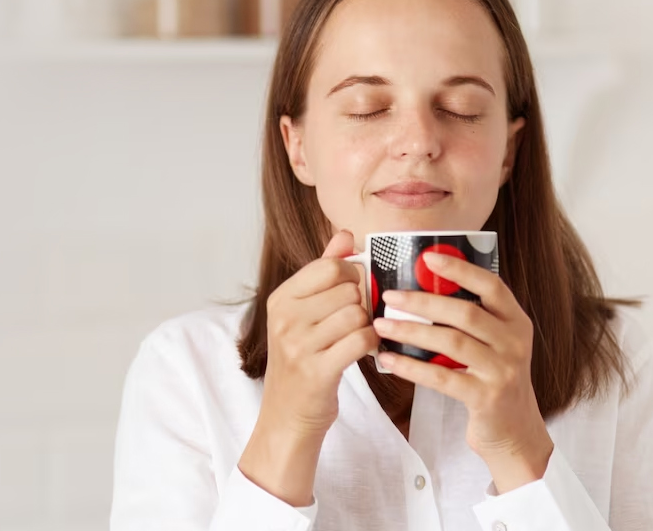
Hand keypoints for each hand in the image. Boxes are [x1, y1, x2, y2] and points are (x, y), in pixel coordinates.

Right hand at [239, 229, 378, 506]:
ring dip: (367, 326)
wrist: (287, 418)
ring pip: (357, 314)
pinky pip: (361, 340)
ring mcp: (299, 345)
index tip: (353, 292)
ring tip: (357, 338)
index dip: (352, 276)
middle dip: (362, 304)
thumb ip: (323, 271)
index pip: (329, 266)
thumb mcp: (303, 314)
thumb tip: (345, 234)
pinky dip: (371, 344)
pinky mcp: (318, 370)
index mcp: (281, 298)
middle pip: (347, 289)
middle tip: (357, 322)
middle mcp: (285, 318)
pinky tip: (365, 352)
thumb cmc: (301, 361)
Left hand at [373, 250, 553, 492]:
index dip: (461, 269)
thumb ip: (471, 319)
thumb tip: (422, 287)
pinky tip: (388, 360)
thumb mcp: (494, 344)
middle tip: (389, 296)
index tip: (427, 257)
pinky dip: (411, 367)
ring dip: (411, 332)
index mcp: (515, 321)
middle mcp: (514, 342)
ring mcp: (503, 370)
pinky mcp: (486, 397)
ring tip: (381, 325)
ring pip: (451, 342)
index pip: (491, 285)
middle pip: (465, 312)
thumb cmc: (492, 379)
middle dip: (423, 301)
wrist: (513, 430)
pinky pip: (442, 377)